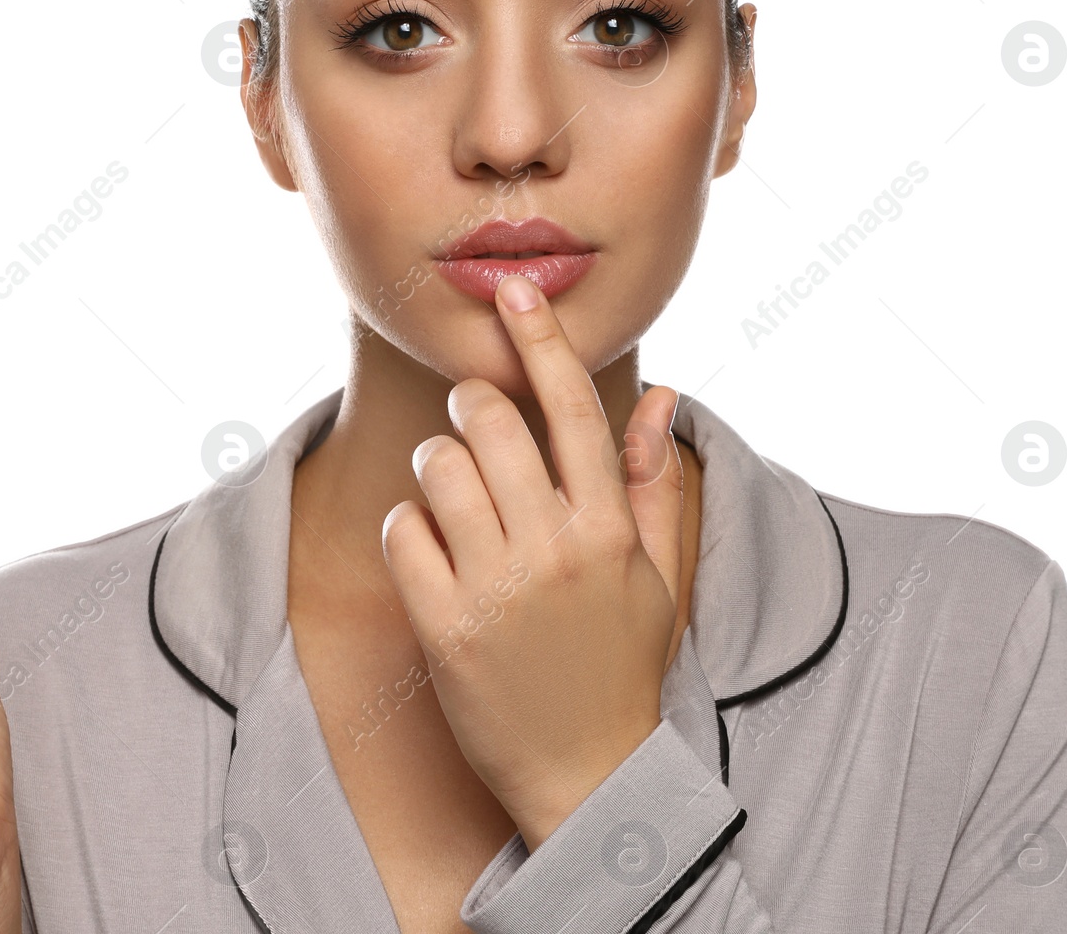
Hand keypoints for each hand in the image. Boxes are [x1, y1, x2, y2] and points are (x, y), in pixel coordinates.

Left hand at [381, 272, 686, 851]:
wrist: (586, 775)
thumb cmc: (620, 664)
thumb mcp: (655, 575)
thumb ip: (655, 482)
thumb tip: (664, 396)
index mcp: (610, 528)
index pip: (574, 410)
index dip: (542, 340)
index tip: (514, 291)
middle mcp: (555, 549)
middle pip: (490, 422)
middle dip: (471, 406)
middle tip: (474, 421)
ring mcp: (497, 589)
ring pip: (437, 467)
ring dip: (436, 466)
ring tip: (452, 495)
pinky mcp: (444, 627)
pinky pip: (402, 531)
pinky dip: (407, 528)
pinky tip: (432, 551)